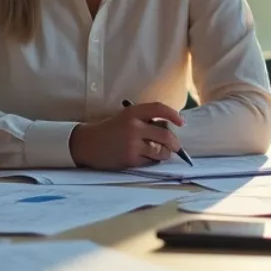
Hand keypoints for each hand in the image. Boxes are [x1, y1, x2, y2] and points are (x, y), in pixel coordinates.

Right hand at [69, 103, 184, 169]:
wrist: (88, 144)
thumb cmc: (110, 130)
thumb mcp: (126, 118)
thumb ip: (145, 120)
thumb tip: (170, 129)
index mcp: (133, 113)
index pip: (159, 109)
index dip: (173, 115)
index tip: (182, 122)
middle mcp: (134, 127)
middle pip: (166, 135)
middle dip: (175, 143)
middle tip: (177, 147)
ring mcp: (132, 144)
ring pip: (161, 151)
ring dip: (165, 154)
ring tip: (160, 153)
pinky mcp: (130, 158)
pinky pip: (150, 161)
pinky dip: (152, 161)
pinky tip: (146, 158)